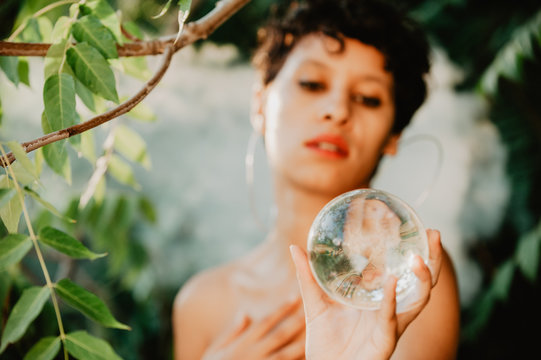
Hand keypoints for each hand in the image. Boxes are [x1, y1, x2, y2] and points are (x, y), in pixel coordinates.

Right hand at [202, 298, 305, 359]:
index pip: (266, 322)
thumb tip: (245, 313)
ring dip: (301, 343)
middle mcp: (252, 354)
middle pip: (280, 335)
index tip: (295, 297)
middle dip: (296, 321)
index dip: (281, 309)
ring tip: (315, 333)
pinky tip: (307, 357)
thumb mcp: (215, 351)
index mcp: (242, 344)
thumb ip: (231, 333)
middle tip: (312, 308)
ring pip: (285, 354)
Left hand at [290, 229, 442, 359]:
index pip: (404, 273)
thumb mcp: (315, 304)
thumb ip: (307, 277)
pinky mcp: (384, 341)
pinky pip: (391, 320)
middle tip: (433, 234)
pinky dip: (391, 301)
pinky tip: (390, 282)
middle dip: (433, 260)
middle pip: (422, 283)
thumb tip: (295, 248)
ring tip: (419, 258)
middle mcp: (391, 310)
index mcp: (379, 300)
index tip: (417, 227)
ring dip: (423, 279)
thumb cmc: (325, 341)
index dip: (415, 252)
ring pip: (418, 301)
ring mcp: (391, 325)